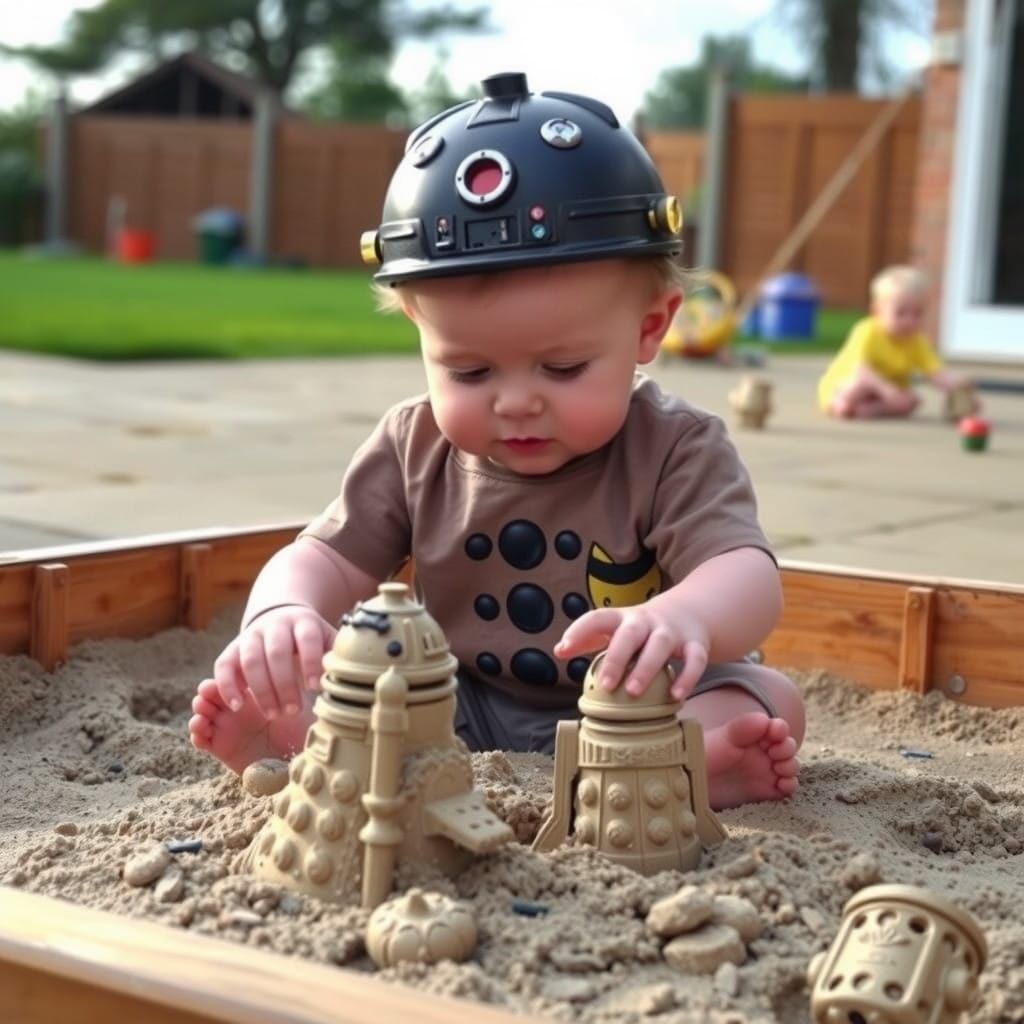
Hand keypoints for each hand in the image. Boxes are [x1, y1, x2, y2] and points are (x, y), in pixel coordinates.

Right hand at [214, 605, 335, 719]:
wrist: (280, 617)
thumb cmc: (309, 639)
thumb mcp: (326, 640)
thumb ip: (336, 657)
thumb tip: (349, 682)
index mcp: (303, 622)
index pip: (307, 639)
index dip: (310, 663)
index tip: (315, 688)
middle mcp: (275, 625)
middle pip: (276, 652)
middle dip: (285, 684)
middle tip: (293, 711)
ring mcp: (251, 635)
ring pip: (251, 660)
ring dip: (261, 690)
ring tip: (273, 714)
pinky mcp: (232, 648)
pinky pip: (224, 665)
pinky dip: (228, 686)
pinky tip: (238, 705)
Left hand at [554, 601, 709, 701]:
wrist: (688, 611)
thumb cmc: (641, 629)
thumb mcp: (615, 628)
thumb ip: (588, 639)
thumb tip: (558, 651)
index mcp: (623, 619)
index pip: (597, 618)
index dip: (579, 631)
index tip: (563, 649)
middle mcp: (646, 621)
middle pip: (630, 633)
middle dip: (616, 657)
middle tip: (605, 686)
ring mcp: (671, 631)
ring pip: (660, 645)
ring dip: (646, 668)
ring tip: (633, 693)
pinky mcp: (695, 643)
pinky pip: (694, 659)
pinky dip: (687, 677)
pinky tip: (676, 697)